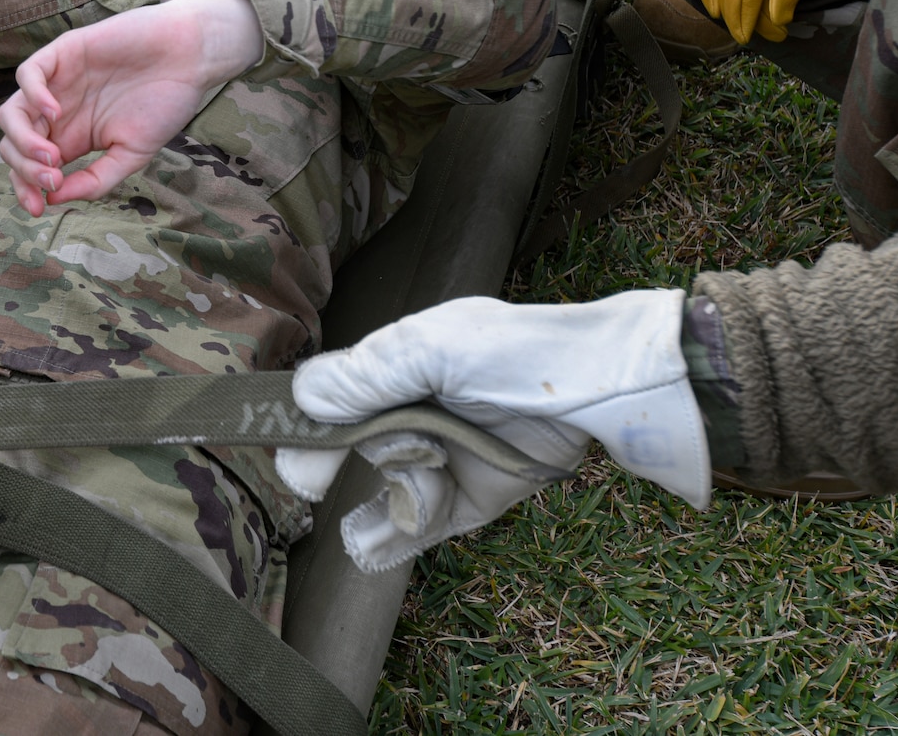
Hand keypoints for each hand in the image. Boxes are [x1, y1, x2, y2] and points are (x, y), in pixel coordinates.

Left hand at [0, 0, 262, 215]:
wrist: (189, 57)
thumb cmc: (165, 104)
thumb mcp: (131, 155)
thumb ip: (95, 180)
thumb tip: (53, 199)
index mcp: (71, 138)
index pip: (29, 167)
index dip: (26, 188)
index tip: (39, 208)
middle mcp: (57, 113)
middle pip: (14, 145)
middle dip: (25, 169)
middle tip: (53, 178)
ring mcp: (57, 83)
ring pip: (12, 113)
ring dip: (23, 139)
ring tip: (52, 155)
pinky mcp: (63, 53)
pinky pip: (28, 74)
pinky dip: (32, 96)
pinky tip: (54, 113)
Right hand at [275, 288, 708, 572]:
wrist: (607, 393)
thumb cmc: (520, 355)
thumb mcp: (435, 348)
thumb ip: (368, 375)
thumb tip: (300, 397)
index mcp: (400, 367)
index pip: (334, 399)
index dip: (308, 428)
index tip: (290, 454)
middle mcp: (415, 414)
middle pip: (359, 450)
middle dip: (362, 458)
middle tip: (361, 466)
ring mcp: (443, 460)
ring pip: (390, 492)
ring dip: (400, 494)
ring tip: (430, 485)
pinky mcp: (472, 501)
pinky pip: (420, 528)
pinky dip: (391, 540)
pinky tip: (367, 549)